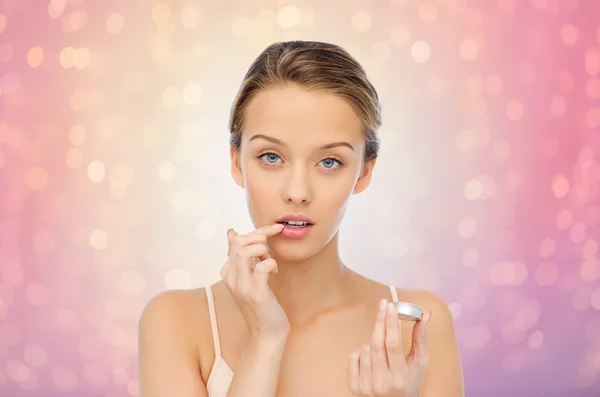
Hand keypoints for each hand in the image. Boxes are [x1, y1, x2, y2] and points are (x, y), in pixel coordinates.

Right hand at [220, 224, 290, 341]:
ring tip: (271, 261)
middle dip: (260, 236)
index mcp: (227, 271)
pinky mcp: (256, 293)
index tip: (274, 230)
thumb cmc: (261, 304)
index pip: (237, 240)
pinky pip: (261, 267)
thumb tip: (231, 232)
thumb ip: (240, 255)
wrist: (267, 333)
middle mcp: (231, 277)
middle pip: (239, 242)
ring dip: (263, 250)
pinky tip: (275, 271)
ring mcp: (242, 286)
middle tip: (272, 249)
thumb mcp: (248, 276)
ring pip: (245, 251)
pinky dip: (271, 263)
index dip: (257, 231)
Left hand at [348, 299, 432, 396]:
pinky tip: (371, 357)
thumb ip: (421, 339)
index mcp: (400, 378)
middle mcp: (382, 384)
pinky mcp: (354, 387)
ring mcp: (366, 387)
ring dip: (373, 340)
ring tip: (382, 346)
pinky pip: (354, 357)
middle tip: (383, 305)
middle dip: (380, 322)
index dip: (391, 323)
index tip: (391, 307)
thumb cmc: (410, 382)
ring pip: (365, 349)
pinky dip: (361, 352)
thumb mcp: (420, 364)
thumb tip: (426, 315)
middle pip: (377, 344)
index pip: (393, 345)